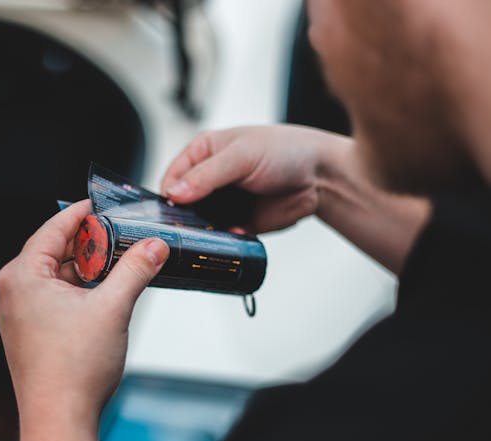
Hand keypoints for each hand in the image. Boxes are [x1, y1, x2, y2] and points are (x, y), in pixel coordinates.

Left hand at [0, 200, 169, 426]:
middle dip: (91, 245)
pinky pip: (52, 296)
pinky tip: (104, 294)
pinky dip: (78, 290)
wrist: (59, 420)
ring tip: (120, 267)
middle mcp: (11, 291)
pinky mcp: (26, 330)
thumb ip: (136, 269)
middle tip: (123, 238)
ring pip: (57, 275)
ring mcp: (16, 313)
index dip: (82, 213)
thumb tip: (154, 246)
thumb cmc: (73, 370)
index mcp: (21, 276)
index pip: (54, 228)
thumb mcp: (113, 308)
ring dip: (87, 270)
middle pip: (55, 251)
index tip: (102, 204)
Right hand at [162, 125, 352, 232]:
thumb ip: (207, 175)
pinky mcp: (237, 223)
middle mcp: (209, 180)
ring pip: (199, 225)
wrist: (320, 175)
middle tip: (191, 227)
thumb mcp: (241, 156)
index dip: (170, 195)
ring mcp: (222, 203)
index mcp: (202, 154)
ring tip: (215, 231)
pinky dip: (225, 240)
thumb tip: (175, 191)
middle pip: (181, 206)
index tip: (173, 209)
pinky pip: (221, 237)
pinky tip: (236, 233)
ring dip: (204, 232)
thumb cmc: (285, 150)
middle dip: (184, 219)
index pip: (172, 178)